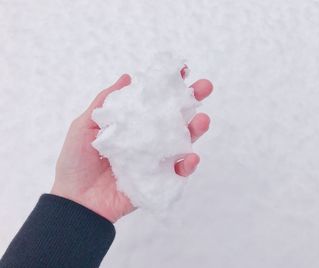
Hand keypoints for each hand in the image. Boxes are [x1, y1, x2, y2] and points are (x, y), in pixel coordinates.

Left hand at [51, 70, 212, 222]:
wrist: (75, 200)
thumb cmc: (76, 162)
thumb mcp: (84, 126)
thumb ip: (104, 102)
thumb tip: (127, 77)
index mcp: (132, 124)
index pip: (155, 101)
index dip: (169, 86)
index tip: (182, 71)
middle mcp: (148, 138)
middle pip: (175, 117)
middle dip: (192, 100)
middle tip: (204, 87)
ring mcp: (156, 159)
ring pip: (183, 141)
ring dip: (196, 129)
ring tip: (202, 120)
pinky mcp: (160, 180)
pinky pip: (179, 171)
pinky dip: (188, 165)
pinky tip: (190, 158)